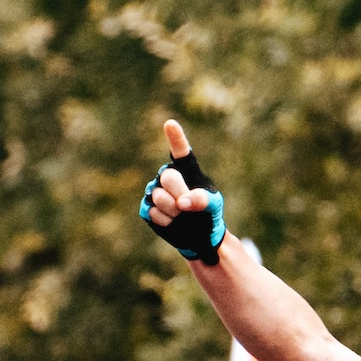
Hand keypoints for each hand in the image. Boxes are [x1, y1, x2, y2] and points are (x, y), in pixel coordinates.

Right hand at [140, 121, 227, 263]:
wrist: (198, 236)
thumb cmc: (208, 214)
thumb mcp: (213, 206)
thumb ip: (202, 200)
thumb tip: (182, 202)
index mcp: (187, 170)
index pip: (181, 151)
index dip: (176, 138)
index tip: (170, 124)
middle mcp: (168, 176)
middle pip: (168, 177)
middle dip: (179, 193)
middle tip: (187, 206)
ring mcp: (155, 191)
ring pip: (158, 196)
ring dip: (173, 210)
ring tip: (181, 215)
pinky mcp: (147, 208)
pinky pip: (152, 211)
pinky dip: (165, 221)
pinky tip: (172, 222)